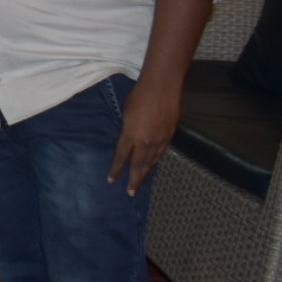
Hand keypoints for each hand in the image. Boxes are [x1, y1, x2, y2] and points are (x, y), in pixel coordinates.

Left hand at [109, 79, 180, 194]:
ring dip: (145, 174)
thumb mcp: (125, 113)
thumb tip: (128, 139)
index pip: (121, 157)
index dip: (116, 169)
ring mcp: (159, 140)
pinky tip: (153, 166)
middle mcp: (145, 141)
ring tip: (140, 184)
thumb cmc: (139, 96)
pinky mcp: (169, 136)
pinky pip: (161, 154)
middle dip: (133, 180)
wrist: (161, 88)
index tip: (111, 180)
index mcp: (130, 135)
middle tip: (130, 193)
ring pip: (151, 162)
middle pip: (138, 165)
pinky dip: (156, 162)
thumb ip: (126, 129)